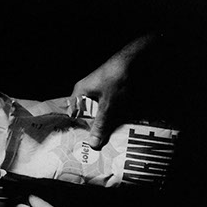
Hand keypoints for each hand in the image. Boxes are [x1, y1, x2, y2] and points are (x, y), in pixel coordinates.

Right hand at [69, 33, 161, 149]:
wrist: (134, 60)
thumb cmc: (116, 79)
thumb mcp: (108, 106)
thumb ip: (100, 125)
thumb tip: (92, 145)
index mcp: (80, 93)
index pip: (72, 115)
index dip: (75, 129)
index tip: (78, 143)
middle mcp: (87, 91)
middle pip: (86, 115)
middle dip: (91, 128)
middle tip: (93, 146)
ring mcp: (99, 91)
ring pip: (98, 112)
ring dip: (102, 123)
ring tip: (104, 140)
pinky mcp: (110, 91)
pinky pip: (107, 108)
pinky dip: (111, 117)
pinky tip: (115, 127)